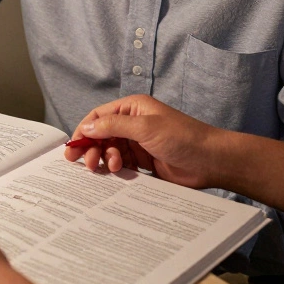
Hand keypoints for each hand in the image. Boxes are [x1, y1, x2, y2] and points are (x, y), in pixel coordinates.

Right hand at [64, 95, 226, 189]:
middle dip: (91, 148)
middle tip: (86, 164)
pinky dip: (115, 170)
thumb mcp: (145, 127)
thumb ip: (113, 126)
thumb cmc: (182, 137)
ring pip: (110, 151)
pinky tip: (116, 175)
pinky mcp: (144, 162)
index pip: (99, 117)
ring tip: (110, 168)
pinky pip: (121, 165)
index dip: (84, 131)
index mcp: (132, 108)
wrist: (210, 161)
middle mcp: (133, 124)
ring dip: (105, 160)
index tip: (73, 147)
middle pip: (101, 135)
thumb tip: (86, 127)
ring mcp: (138, 144)